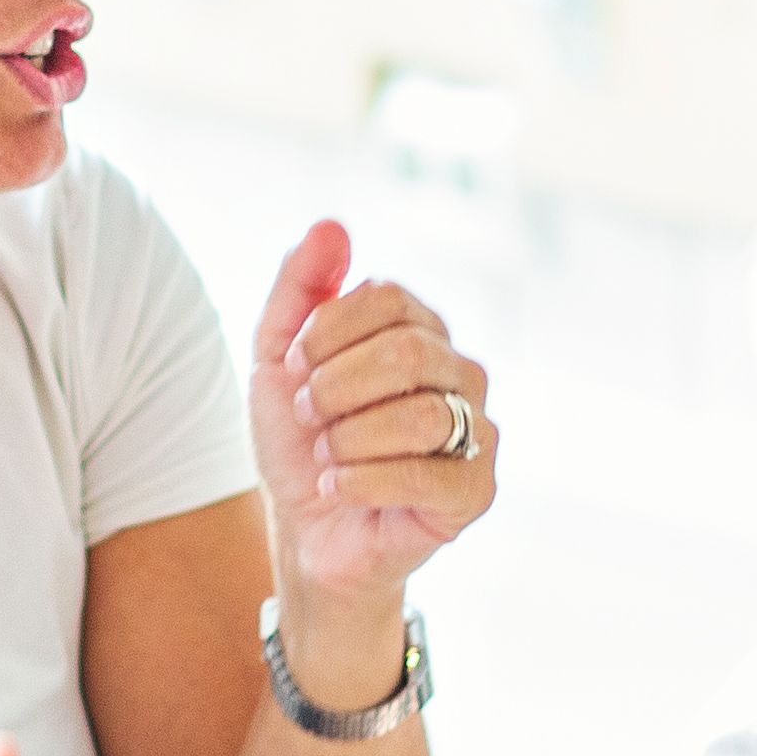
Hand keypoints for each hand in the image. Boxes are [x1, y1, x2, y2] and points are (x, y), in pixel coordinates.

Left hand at [248, 222, 497, 610]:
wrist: (305, 530)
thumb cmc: (301, 441)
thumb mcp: (278, 358)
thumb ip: (299, 288)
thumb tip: (332, 225)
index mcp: (421, 331)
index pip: (388, 297)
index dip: (327, 333)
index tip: (296, 370)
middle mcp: (461, 372)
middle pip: (406, 353)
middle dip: (335, 389)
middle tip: (310, 418)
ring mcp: (478, 430)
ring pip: (419, 415)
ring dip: (348, 441)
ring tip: (327, 458)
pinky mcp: (477, 490)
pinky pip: (426, 475)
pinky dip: (362, 482)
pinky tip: (340, 488)